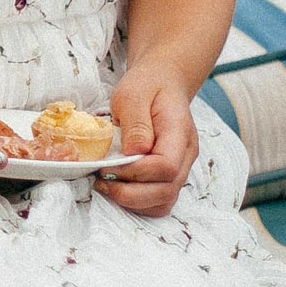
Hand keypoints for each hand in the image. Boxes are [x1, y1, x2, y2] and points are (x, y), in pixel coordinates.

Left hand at [97, 72, 197, 215]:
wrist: (162, 84)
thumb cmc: (146, 87)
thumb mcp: (133, 94)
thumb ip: (135, 122)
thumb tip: (133, 152)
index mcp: (179, 133)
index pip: (166, 166)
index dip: (135, 172)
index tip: (107, 166)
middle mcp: (185, 156)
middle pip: (166, 192)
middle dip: (129, 193)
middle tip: (101, 180)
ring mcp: (179, 169)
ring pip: (163, 202)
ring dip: (132, 201)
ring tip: (105, 185)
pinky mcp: (168, 176)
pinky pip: (158, 201)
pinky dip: (136, 202)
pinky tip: (116, 187)